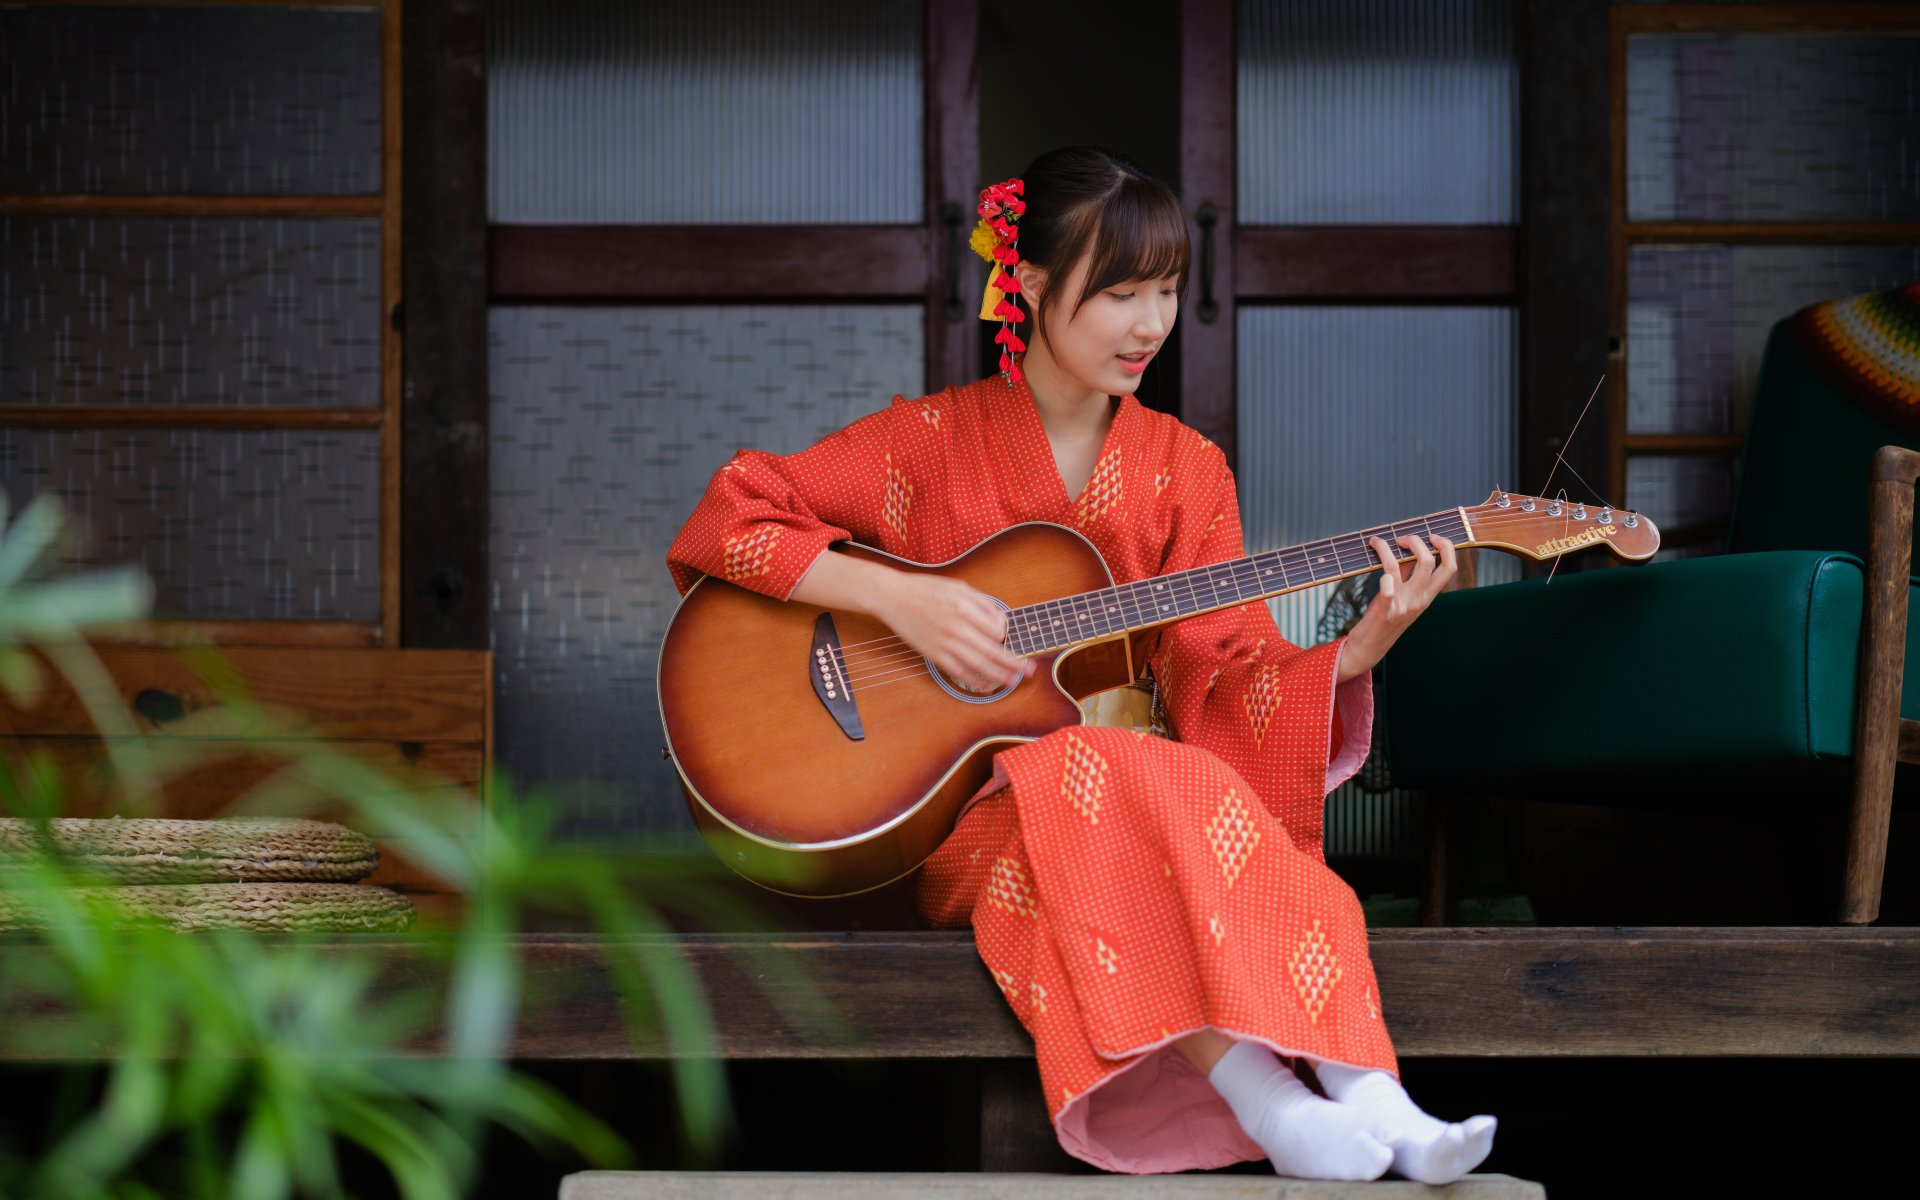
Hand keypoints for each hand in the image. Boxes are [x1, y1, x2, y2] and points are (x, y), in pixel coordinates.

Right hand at [874, 572, 1034, 692]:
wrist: (893, 597)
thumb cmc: (926, 589)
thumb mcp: (958, 586)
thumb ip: (982, 603)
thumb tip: (1001, 622)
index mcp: (964, 607)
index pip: (996, 629)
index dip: (1006, 636)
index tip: (1009, 637)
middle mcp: (956, 627)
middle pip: (992, 651)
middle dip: (1013, 663)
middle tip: (1029, 671)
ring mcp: (944, 643)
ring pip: (977, 664)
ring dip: (998, 676)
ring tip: (1013, 682)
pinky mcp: (933, 654)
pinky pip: (958, 671)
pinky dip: (974, 680)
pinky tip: (986, 685)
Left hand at [1335, 534, 1456, 682]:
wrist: (1369, 649)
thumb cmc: (1384, 617)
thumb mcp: (1402, 595)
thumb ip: (1406, 574)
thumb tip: (1405, 548)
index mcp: (1428, 596)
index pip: (1450, 567)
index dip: (1446, 546)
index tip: (1432, 535)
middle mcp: (1419, 600)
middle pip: (1429, 562)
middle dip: (1417, 541)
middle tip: (1401, 539)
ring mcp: (1402, 606)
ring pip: (1401, 567)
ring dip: (1387, 548)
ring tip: (1377, 542)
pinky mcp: (1384, 611)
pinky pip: (1386, 590)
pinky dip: (1381, 574)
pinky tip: (1371, 559)